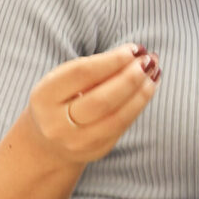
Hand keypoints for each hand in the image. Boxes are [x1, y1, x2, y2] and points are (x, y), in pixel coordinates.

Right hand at [26, 43, 160, 164]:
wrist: (47, 142)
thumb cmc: (60, 99)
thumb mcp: (63, 80)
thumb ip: (93, 67)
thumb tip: (134, 53)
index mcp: (44, 97)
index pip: (82, 74)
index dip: (112, 60)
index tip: (134, 48)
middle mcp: (57, 124)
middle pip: (102, 100)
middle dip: (130, 78)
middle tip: (148, 60)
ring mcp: (77, 142)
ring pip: (117, 117)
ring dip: (141, 92)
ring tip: (154, 72)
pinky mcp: (97, 151)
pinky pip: (123, 126)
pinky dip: (139, 104)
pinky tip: (150, 87)